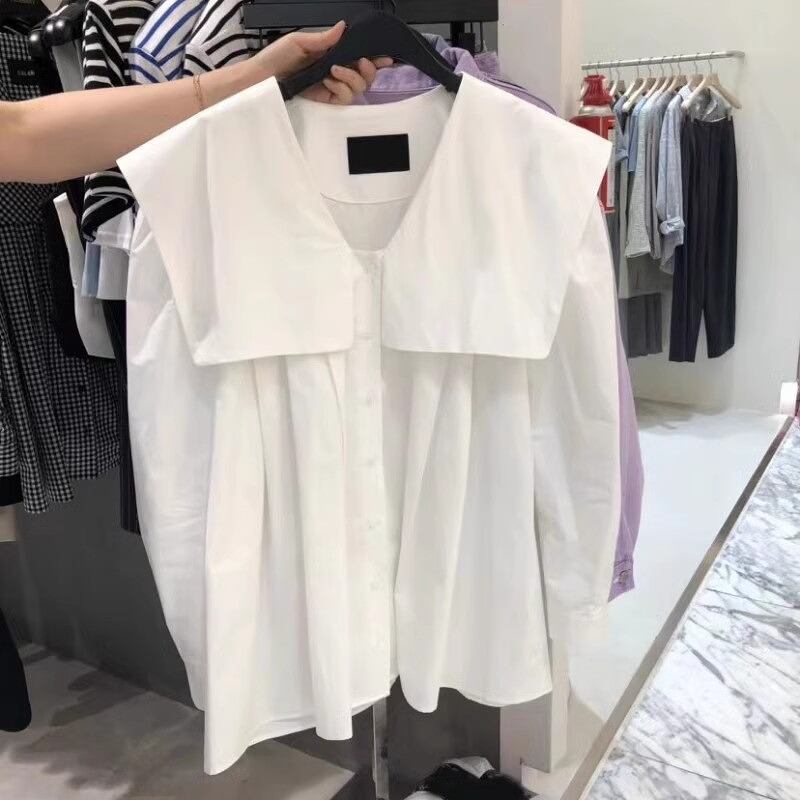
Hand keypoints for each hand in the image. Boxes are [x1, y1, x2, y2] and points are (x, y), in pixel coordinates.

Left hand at [255, 21, 392, 103]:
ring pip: (358, 88)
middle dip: (368, 68)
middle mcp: (336, 72)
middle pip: (366, 76)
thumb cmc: (276, 57)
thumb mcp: (300, 41)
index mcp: (332, 55)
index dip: (375, 58)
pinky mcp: (326, 100)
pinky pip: (345, 98)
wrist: (262, 77)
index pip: (359, 57)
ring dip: (351, 77)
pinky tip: (328, 81)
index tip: (385, 57)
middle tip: (360, 61)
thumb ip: (324, 38)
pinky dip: (341, 88)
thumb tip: (343, 27)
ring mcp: (332, 87)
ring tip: (333, 70)